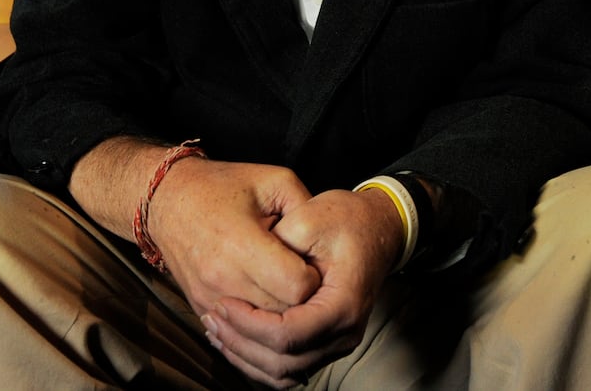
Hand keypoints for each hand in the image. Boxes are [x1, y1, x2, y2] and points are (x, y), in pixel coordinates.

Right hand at [145, 156, 323, 318]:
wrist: (166, 200)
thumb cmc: (221, 187)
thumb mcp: (272, 181)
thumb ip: (306, 208)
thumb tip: (326, 243)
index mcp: (242, 243)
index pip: (297, 287)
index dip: (315, 279)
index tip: (313, 264)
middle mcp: (224, 278)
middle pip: (283, 315)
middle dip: (302, 303)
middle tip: (308, 282)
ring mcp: (210, 298)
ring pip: (262, 332)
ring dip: (281, 318)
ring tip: (288, 294)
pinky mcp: (201, 309)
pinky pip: (239, 336)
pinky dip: (258, 327)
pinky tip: (268, 307)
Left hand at [202, 186, 401, 386]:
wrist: (377, 228)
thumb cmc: (347, 219)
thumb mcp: (310, 216)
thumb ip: (279, 244)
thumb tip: (245, 271)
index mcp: (343, 304)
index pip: (288, 334)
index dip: (249, 324)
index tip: (223, 303)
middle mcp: (345, 332)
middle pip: (285, 362)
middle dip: (241, 343)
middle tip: (212, 317)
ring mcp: (337, 343)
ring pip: (285, 373)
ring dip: (246, 356)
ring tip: (217, 329)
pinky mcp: (326, 343)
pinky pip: (290, 368)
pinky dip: (259, 359)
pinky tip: (235, 338)